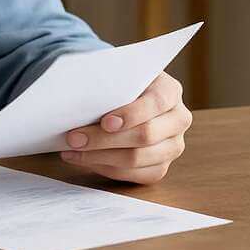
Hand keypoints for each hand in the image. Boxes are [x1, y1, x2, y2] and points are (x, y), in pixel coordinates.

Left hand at [60, 71, 191, 183]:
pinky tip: (83, 159)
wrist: (122, 95)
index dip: (131, 114)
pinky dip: (105, 168)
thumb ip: (107, 80)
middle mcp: (177, 119)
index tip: (105, 122)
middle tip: (74, 138)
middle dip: (104, 139)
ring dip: (100, 156)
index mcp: (170, 91)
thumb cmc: (117, 83)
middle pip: (145, 136)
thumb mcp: (116, 74)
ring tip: (72, 150)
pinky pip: (134, 174)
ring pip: (137, 159)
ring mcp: (172, 146)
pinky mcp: (161, 166)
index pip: (156, 103)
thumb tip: (80, 92)